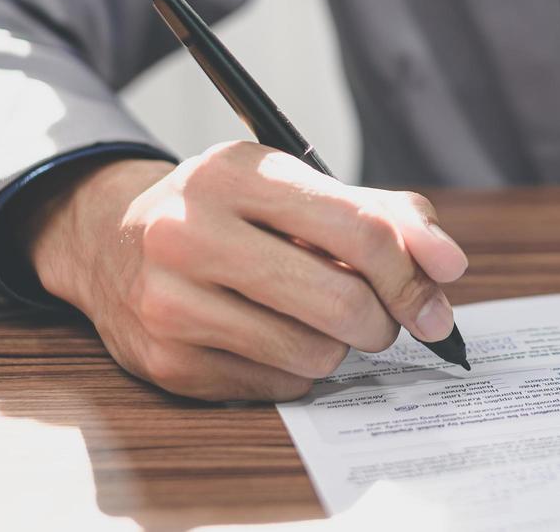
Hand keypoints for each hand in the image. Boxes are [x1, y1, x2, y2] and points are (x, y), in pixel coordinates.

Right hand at [18, 141, 467, 401]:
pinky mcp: (166, 362)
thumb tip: (448, 265)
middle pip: (343, 302)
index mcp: (236, 173)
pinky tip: (271, 336)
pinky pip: (280, 385)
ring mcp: (170, 301)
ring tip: (312, 316)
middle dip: (381, 318)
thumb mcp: (298, 187)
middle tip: (377, 314)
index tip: (439, 296)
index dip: (413, 271)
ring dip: (337, 344)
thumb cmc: (232, 211)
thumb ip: (386, 215)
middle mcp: (190, 233)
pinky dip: (296, 369)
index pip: (359, 230)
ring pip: (316, 352)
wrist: (112, 241)